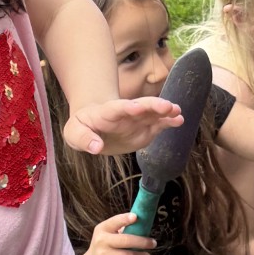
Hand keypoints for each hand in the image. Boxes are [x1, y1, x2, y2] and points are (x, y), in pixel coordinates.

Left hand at [64, 96, 180, 156]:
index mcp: (107, 113)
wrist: (94, 125)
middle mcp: (126, 114)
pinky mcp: (145, 129)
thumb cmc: (82, 127)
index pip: (118, 108)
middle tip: (167, 106)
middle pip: (141, 107)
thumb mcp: (74, 134)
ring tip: (177, 112)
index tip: (137, 107)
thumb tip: (96, 148)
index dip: (128, 107)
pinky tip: (179, 120)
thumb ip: (84, 139)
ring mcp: (137, 120)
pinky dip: (168, 123)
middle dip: (153, 106)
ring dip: (165, 112)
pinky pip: (158, 125)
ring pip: (153, 114)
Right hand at [85, 214, 154, 254]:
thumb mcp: (107, 233)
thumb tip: (142, 223)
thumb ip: (120, 228)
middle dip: (143, 242)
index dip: (125, 219)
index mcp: (103, 229)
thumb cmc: (104, 246)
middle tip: (153, 243)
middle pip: (126, 240)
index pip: (115, 221)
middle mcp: (102, 241)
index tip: (136, 217)